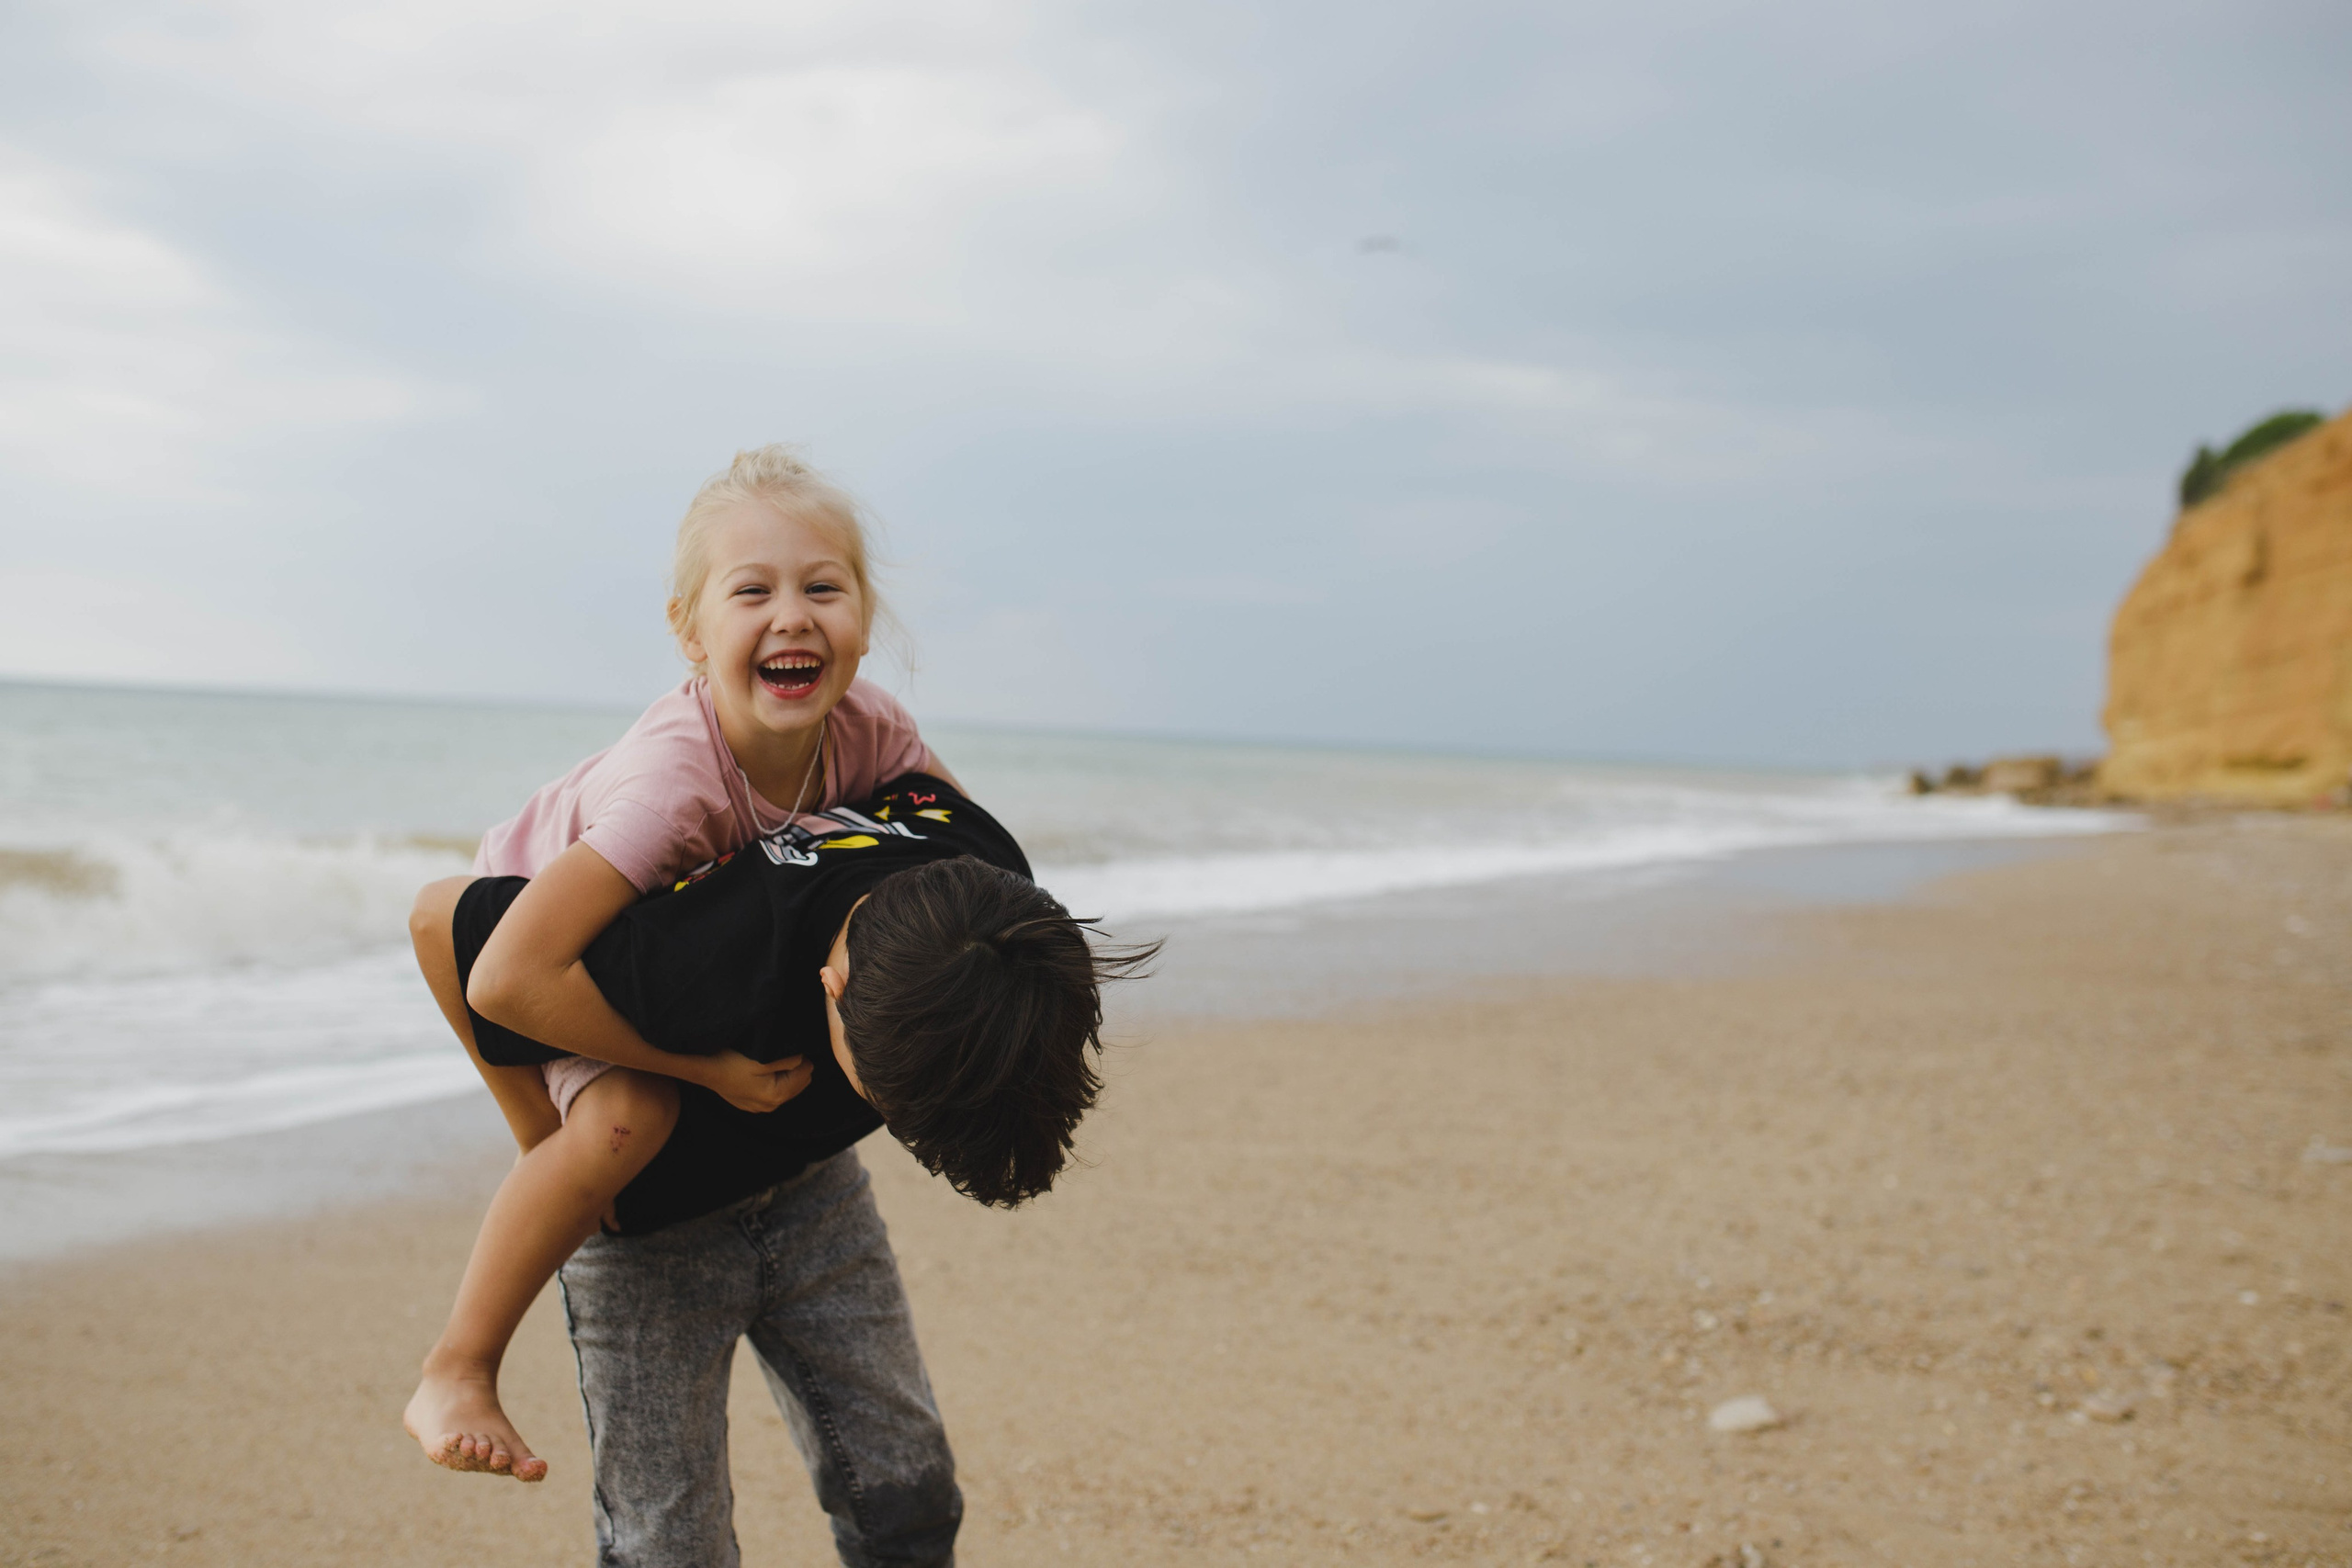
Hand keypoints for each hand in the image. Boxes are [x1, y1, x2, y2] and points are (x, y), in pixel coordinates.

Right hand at [691, 1051, 813, 1112]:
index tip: (780, 1051)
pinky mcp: (750, 1102)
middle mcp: (769, 1106)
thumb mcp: (763, 1056)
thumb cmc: (731, 1061)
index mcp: (775, 1096)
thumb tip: (803, 1059)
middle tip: (773, 1056)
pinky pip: (772, 1089)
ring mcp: (758, 1106)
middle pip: (799, 1081)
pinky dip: (771, 1078)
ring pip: (786, 1085)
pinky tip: (757, 1071)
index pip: (806, 1072)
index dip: (798, 1057)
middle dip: (792, 1067)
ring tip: (764, 1063)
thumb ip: (789, 1060)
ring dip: (782, 1072)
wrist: (704, 1068)